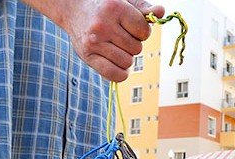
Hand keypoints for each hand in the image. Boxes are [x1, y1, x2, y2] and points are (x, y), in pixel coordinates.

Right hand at [25, 0, 163, 81]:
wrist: (74, 9)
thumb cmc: (105, 6)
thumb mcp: (125, 2)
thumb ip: (143, 9)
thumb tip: (161, 12)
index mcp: (115, 8)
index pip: (144, 31)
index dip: (142, 32)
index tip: (132, 27)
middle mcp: (103, 25)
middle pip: (136, 49)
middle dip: (133, 44)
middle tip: (121, 36)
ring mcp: (94, 42)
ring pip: (127, 62)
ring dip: (126, 57)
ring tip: (115, 46)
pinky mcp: (87, 56)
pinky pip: (114, 75)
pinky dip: (120, 73)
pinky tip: (117, 64)